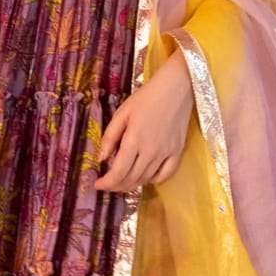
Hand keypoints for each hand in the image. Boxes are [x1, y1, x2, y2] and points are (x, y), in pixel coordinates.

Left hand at [95, 52, 194, 193]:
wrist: (176, 89)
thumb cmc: (146, 98)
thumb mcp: (122, 113)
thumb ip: (110, 137)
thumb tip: (101, 159)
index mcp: (134, 140)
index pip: (118, 172)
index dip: (106, 183)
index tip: (97, 185)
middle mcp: (150, 151)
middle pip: (131, 180)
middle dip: (116, 186)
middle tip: (108, 184)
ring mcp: (166, 154)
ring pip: (146, 179)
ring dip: (132, 185)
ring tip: (122, 181)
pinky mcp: (177, 152)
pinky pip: (165, 175)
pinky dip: (153, 180)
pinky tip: (145, 177)